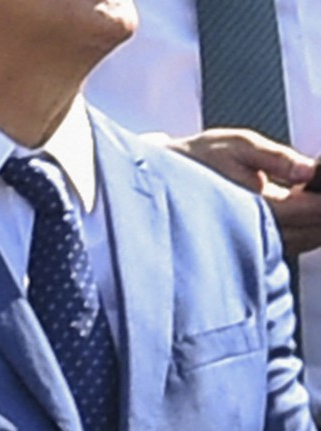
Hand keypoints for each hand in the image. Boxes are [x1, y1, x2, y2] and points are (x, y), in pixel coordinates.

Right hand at [166, 128, 320, 254]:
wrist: (166, 180)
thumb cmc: (198, 160)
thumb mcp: (238, 145)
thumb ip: (276, 156)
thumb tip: (307, 168)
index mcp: (253, 205)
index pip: (308, 210)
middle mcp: (252, 231)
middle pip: (310, 232)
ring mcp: (250, 242)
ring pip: (300, 242)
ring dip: (318, 229)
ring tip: (320, 209)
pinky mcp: (248, 245)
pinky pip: (286, 245)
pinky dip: (305, 233)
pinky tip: (309, 219)